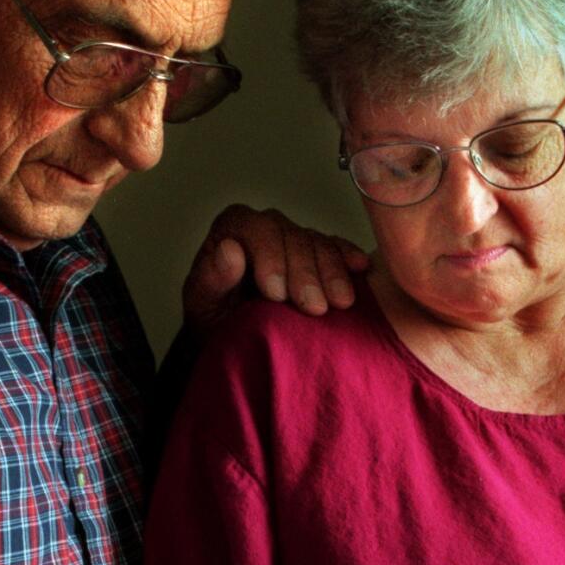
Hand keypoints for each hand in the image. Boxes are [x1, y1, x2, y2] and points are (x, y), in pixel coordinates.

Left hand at [182, 204, 368, 333]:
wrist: (238, 338)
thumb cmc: (217, 321)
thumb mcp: (202, 305)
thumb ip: (211, 277)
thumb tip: (229, 249)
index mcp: (234, 228)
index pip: (256, 229)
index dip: (270, 259)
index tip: (276, 294)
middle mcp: (267, 226)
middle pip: (292, 237)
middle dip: (305, 273)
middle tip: (313, 309)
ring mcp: (297, 237)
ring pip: (319, 244)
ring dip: (332, 274)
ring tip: (340, 304)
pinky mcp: (320, 253)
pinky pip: (338, 248)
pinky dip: (349, 258)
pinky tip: (361, 269)